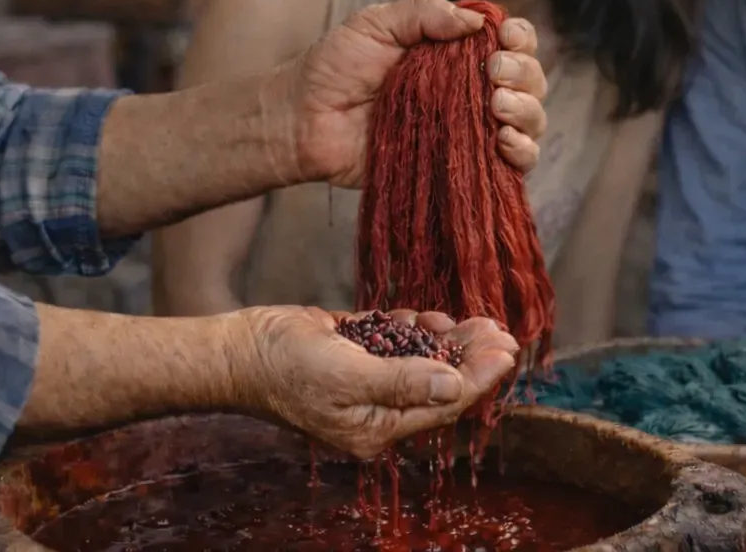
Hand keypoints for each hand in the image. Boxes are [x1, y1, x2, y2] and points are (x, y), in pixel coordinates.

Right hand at [230, 306, 519, 458]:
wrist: (239, 350)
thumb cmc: (287, 369)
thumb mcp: (349, 377)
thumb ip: (404, 382)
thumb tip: (456, 386)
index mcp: (378, 427)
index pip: (444, 405)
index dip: (480, 378)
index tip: (507, 350)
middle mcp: (377, 408)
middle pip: (440, 383)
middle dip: (471, 356)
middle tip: (500, 329)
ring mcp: (367, 380)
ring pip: (423, 361)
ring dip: (447, 340)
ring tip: (470, 321)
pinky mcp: (356, 353)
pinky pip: (397, 343)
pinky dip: (415, 329)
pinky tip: (428, 318)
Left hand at [282, 0, 547, 186]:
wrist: (302, 121)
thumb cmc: (334, 68)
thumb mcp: (375, 24)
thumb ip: (424, 14)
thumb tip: (478, 21)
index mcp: (457, 51)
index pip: (511, 42)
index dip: (519, 39)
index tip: (503, 40)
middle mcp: (471, 89)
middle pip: (530, 80)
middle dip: (524, 73)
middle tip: (494, 74)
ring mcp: (469, 129)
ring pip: (530, 120)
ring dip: (527, 110)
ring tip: (497, 107)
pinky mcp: (461, 166)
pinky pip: (512, 165)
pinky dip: (522, 152)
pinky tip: (503, 141)